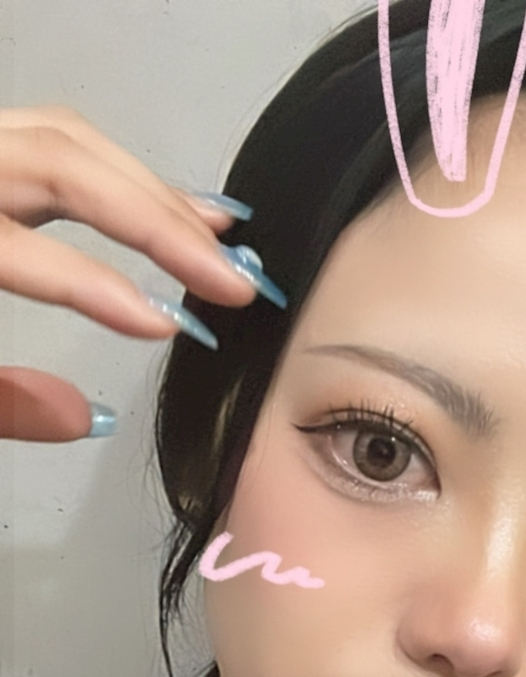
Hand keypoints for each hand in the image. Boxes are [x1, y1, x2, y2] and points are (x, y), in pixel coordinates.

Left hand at [0, 104, 257, 440]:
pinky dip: (126, 173)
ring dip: (152, 192)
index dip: (96, 285)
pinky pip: (61, 138)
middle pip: (62, 164)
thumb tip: (87, 417)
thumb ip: (5, 402)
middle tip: (230, 281)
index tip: (170, 325)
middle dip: (155, 222)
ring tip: (220, 242)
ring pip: (70, 140)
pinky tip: (180, 210)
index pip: (18, 248)